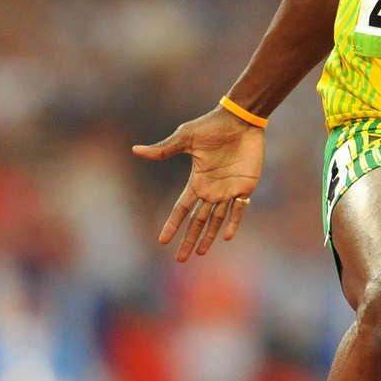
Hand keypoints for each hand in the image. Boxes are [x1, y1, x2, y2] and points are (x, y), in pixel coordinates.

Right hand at [132, 108, 265, 262]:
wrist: (240, 120)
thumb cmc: (212, 126)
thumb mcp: (185, 138)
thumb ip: (164, 149)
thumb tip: (136, 150)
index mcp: (197, 182)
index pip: (181, 209)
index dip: (172, 225)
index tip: (162, 241)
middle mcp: (211, 190)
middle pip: (197, 221)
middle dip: (189, 240)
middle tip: (180, 260)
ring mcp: (228, 190)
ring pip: (216, 220)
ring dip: (208, 237)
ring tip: (199, 253)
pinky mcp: (245, 187)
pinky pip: (238, 210)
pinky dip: (232, 223)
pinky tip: (226, 237)